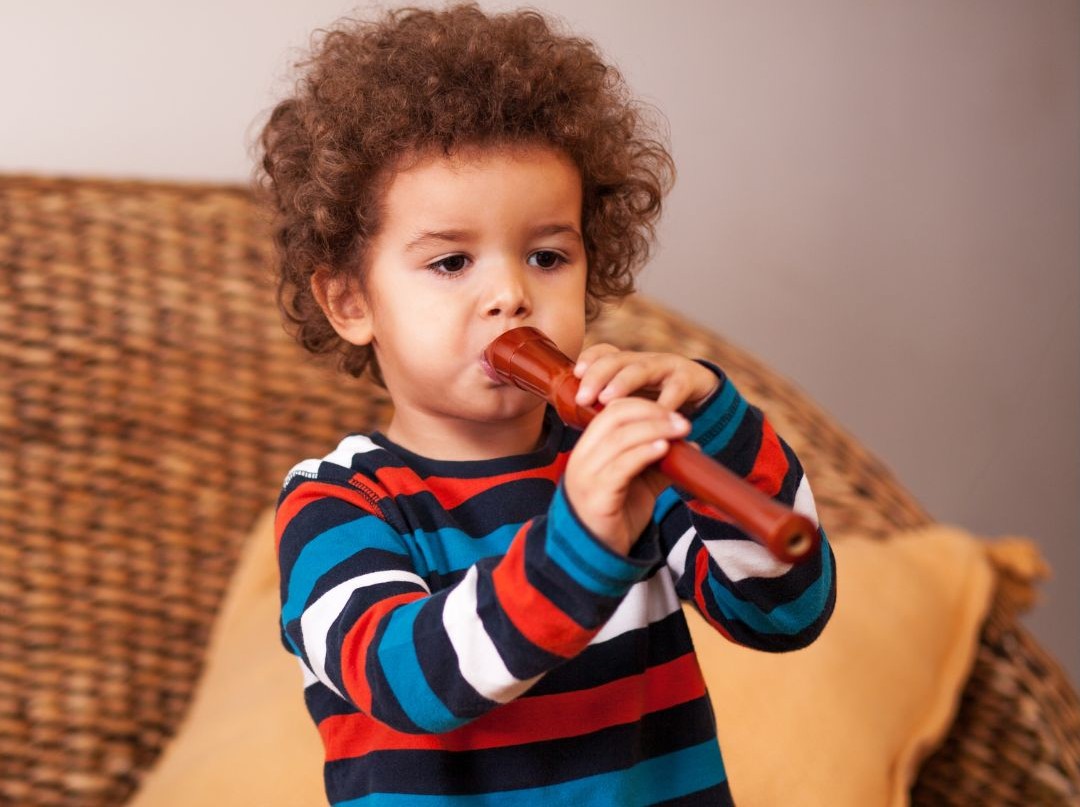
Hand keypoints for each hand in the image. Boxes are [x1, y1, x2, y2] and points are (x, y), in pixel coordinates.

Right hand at [563, 397, 690, 554]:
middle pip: (614, 417)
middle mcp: (582, 458)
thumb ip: (658, 462)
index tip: (673, 414)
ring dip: (655, 429)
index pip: (611, 411)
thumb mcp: (638, 483)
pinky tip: (664, 448)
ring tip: (680, 431)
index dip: (644, 406)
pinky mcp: (598, 496)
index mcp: (588, 449)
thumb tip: (689, 444)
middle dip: (652, 414)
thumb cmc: (615, 516)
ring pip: (620, 438)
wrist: (597, 557)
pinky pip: (621, 466)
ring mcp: (587, 476)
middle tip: (681, 422)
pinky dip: (645, 452)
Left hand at [572, 345, 719, 412]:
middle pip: (617, 360)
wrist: (702, 389)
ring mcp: (666, 366)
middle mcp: (643, 360)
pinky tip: (654, 415)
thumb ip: (608, 404)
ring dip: (623, 382)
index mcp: (627, 363)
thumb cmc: (658, 396)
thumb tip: (571, 419)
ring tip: (608, 399)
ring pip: (641, 369)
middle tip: (583, 397)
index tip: (575, 373)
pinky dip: (666, 402)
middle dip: (597, 376)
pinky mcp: (689, 378)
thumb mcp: (633, 397)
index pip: (604, 352)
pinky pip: (676, 388)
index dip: (589, 359)